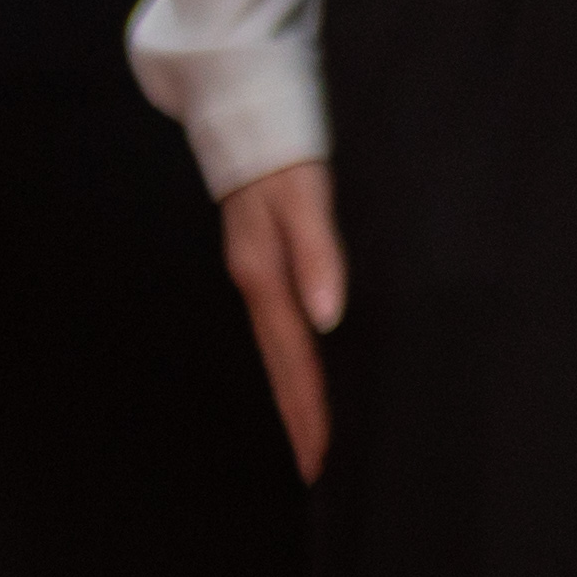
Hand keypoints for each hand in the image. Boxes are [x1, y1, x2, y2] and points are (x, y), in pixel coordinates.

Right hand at [220, 162, 345, 479]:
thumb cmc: (286, 153)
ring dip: (296, 392)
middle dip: (300, 416)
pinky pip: (279, 323)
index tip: (321, 454)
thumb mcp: (305, 195)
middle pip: (282, 363)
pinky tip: (305, 368)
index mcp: (266, 274)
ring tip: (314, 435)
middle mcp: (257, 281)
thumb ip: (317, 251)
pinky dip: (293, 356)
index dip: (309, 406)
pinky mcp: (265, 260)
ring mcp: (257, 272)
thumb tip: (328, 317)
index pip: (294, 357)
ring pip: (278, 347)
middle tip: (318, 468)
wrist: (248, 109)